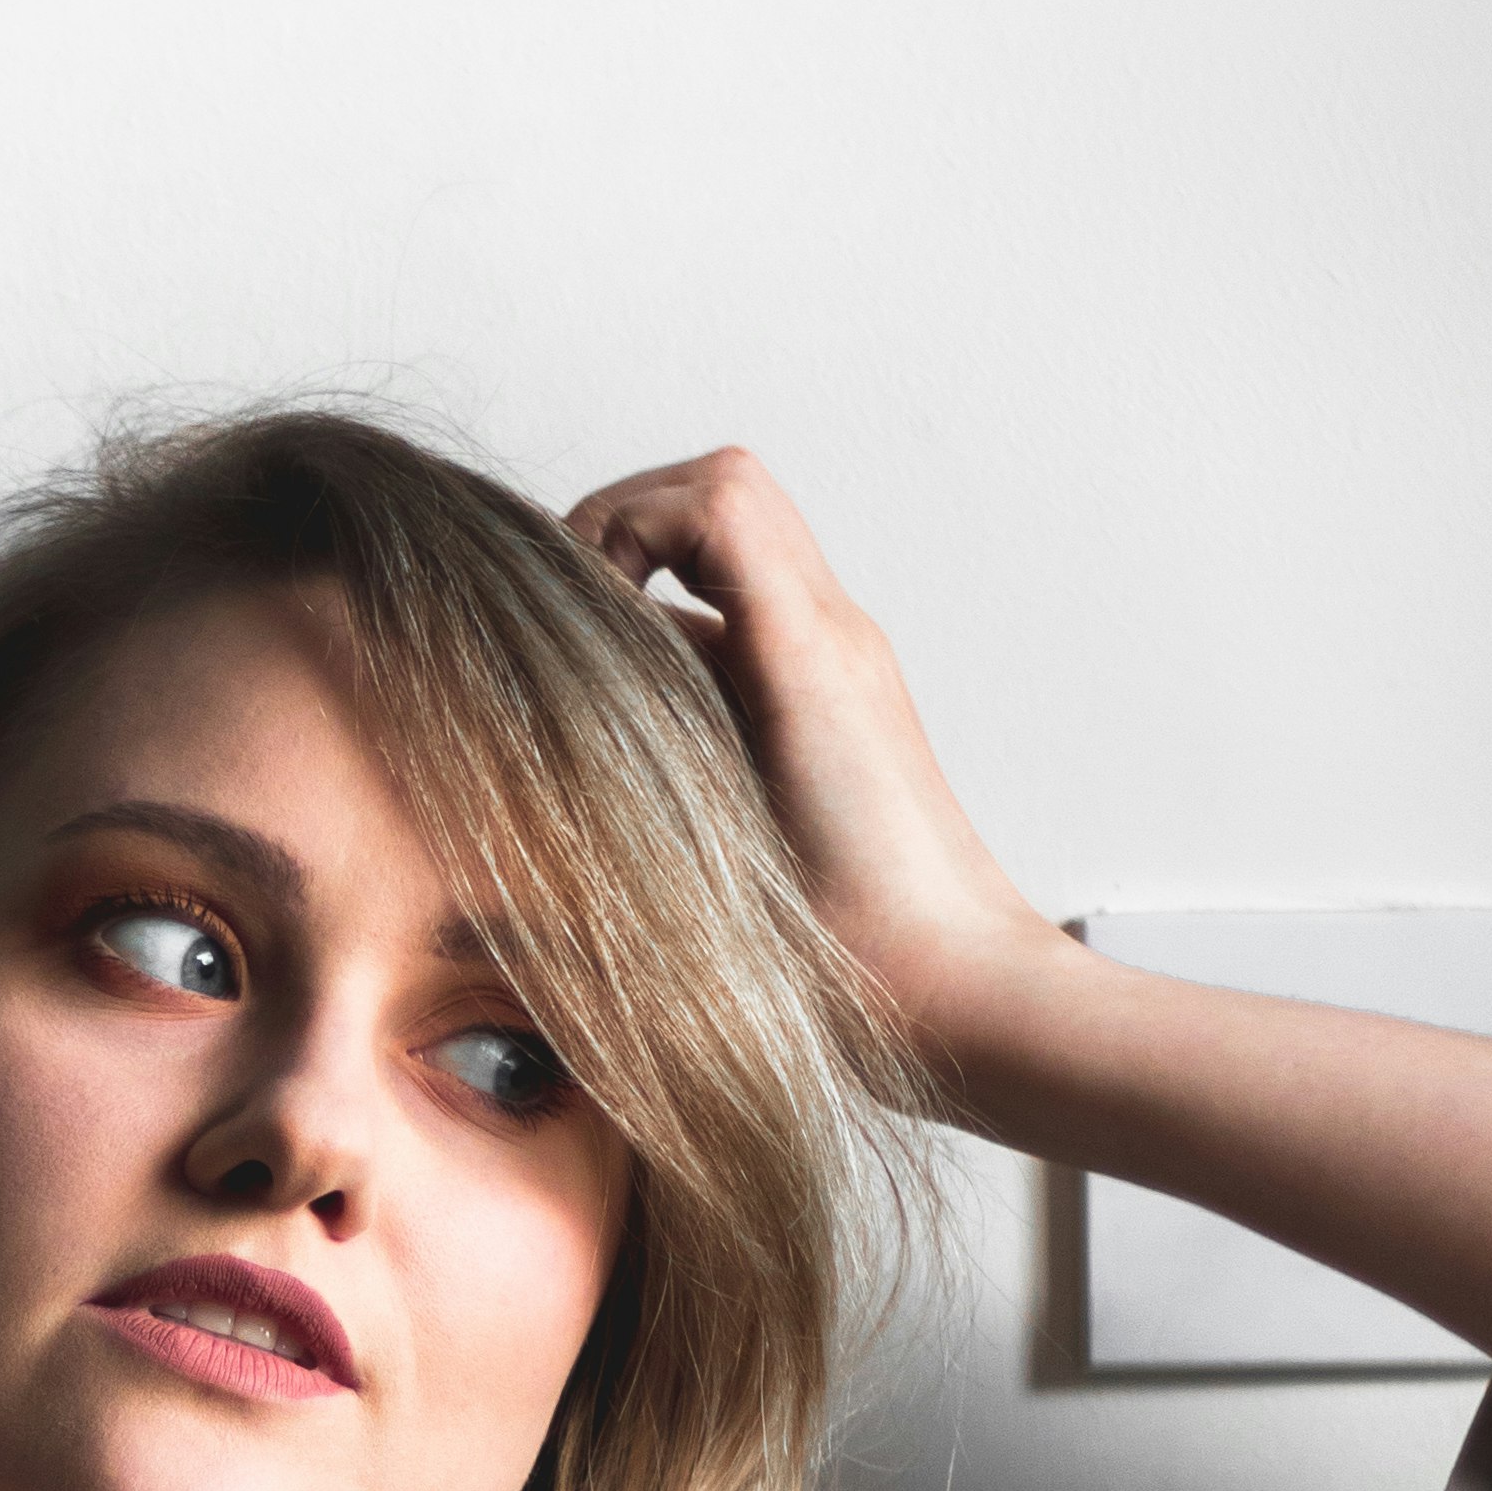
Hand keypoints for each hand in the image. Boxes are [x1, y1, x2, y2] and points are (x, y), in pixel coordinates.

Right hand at [565, 445, 1066, 1091]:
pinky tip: (644, 732)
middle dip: (629, 529)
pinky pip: (753, 624)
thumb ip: (629, 765)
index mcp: (810, 652)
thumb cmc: (859, 951)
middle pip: (726, 493)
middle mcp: (836, 638)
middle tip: (569, 613)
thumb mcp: (720, 855)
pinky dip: (686, 640)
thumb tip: (525, 732)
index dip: (621, 520)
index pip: (716, 496)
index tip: (570, 604)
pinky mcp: (841, 710)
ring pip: (738, 552)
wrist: (965, 997)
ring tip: (595, 669)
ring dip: (658, 579)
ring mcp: (844, 668)